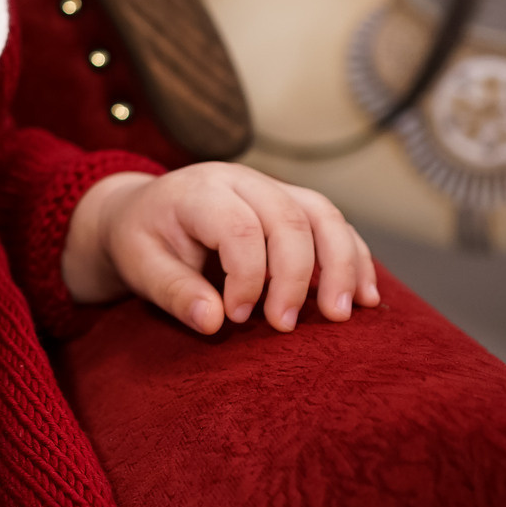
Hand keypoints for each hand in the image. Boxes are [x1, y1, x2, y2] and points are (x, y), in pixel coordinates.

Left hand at [60, 162, 379, 333]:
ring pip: (323, 215)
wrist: (142, 213)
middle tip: (283, 325)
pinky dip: (355, 258)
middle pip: (289, 218)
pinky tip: (366, 297)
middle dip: (296, 276)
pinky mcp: (292, 204)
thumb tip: (213, 322)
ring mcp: (272, 188)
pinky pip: (335, 224)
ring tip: (340, 315)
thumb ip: (173, 292)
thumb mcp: (139, 266)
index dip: (247, 276)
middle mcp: (241, 180)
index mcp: (199, 190)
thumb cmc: (141, 241)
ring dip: (341, 265)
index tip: (236, 318)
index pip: (239, 226)